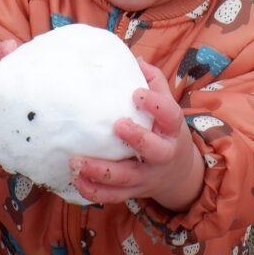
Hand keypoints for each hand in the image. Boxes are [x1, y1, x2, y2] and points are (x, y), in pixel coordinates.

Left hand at [70, 60, 204, 211]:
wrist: (177, 173)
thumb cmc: (164, 131)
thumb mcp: (167, 107)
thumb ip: (154, 83)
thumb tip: (135, 58)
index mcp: (172, 130)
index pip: (170, 116)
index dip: (156, 105)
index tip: (137, 93)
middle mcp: (163, 155)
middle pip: (154, 151)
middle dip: (137, 139)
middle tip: (116, 126)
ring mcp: (147, 176)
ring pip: (126, 178)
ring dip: (101, 171)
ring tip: (76, 161)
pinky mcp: (133, 191)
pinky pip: (112, 196)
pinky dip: (93, 191)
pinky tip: (76, 179)